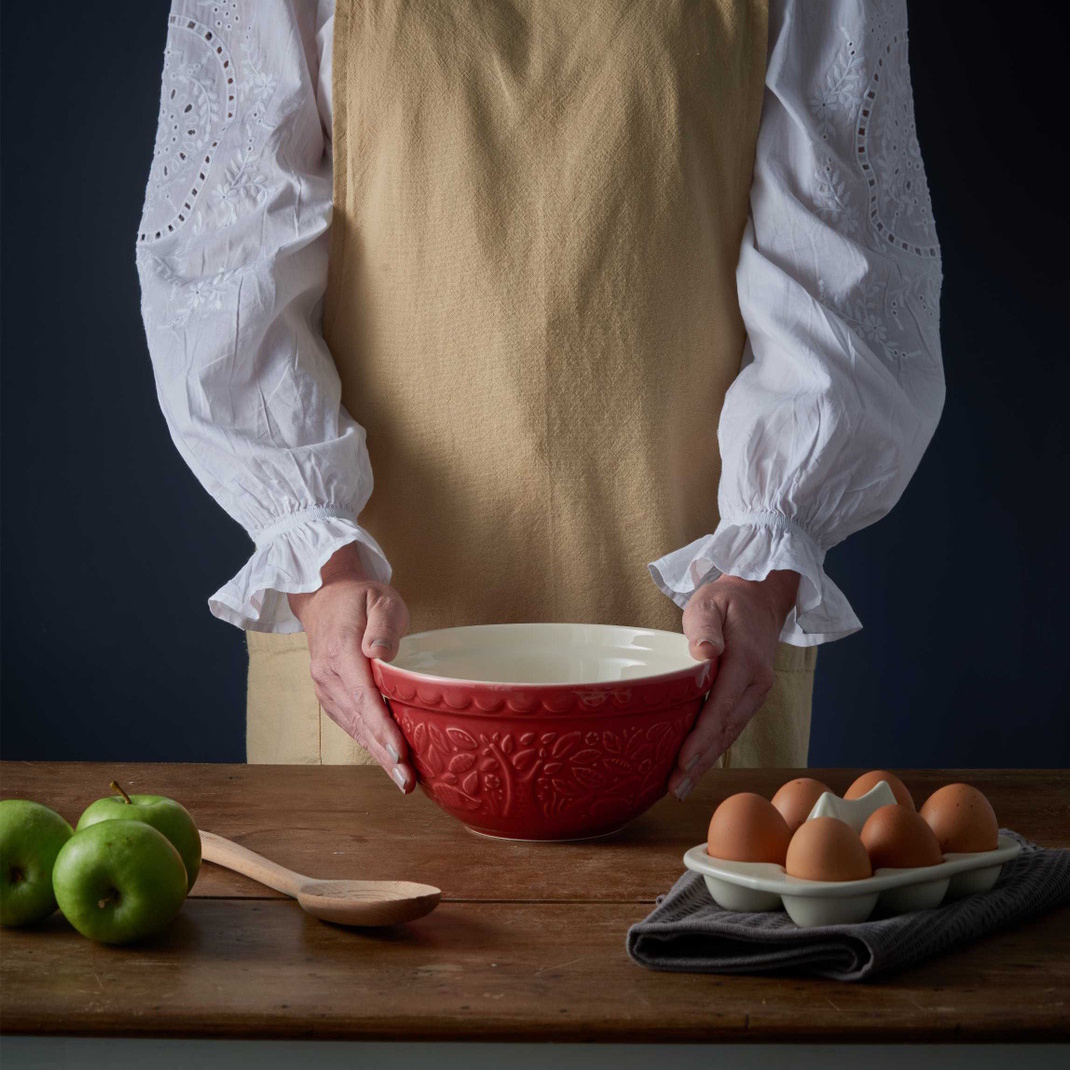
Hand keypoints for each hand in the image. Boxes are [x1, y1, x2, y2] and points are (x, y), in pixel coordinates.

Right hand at [287, 542, 414, 793]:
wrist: (326, 596)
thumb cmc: (361, 598)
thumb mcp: (380, 598)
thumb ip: (383, 624)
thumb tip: (380, 653)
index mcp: (340, 651)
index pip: (364, 697)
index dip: (382, 728)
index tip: (400, 753)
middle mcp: (327, 675)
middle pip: (360, 721)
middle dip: (385, 754)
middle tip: (408, 783)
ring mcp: (325, 687)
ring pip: (354, 727)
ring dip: (378, 756)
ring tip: (403, 781)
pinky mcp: (330, 695)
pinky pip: (351, 723)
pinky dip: (369, 743)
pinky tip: (388, 760)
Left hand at [668, 569, 800, 800]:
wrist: (759, 597)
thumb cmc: (727, 599)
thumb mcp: (710, 602)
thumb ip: (705, 628)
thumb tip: (705, 653)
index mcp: (747, 661)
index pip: (722, 706)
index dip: (702, 737)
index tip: (683, 760)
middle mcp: (757, 682)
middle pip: (726, 729)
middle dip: (701, 762)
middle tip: (674, 788)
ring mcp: (756, 691)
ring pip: (730, 733)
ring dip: (706, 762)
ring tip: (681, 787)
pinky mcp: (749, 696)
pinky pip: (731, 725)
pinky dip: (714, 748)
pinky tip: (696, 765)